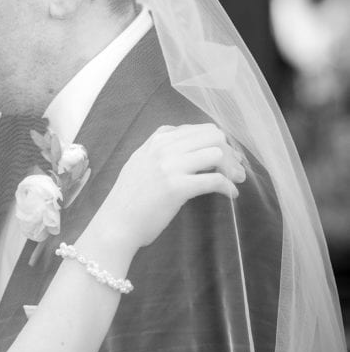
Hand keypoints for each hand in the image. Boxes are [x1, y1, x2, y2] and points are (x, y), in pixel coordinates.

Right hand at [106, 123, 244, 250]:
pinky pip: (214, 179)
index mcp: (156, 140)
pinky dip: (228, 187)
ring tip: (236, 181)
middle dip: (229, 151)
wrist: (116, 223)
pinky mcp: (177, 188)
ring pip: (216, 152)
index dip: (217, 141)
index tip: (226, 156)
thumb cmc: (129, 198)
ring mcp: (170, 166)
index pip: (197, 128)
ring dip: (232, 167)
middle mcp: (163, 148)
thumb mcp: (140, 162)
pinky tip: (231, 195)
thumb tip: (188, 147)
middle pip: (212, 135)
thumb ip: (159, 149)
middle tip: (236, 169)